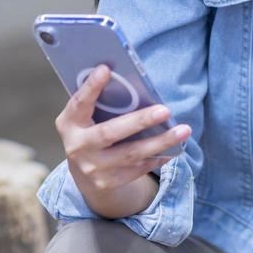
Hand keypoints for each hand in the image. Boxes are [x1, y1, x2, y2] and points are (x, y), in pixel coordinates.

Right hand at [56, 64, 190, 199]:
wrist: (84, 174)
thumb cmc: (91, 131)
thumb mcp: (86, 117)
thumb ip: (100, 102)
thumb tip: (130, 80)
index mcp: (69, 124)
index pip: (79, 103)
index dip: (91, 87)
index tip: (106, 69)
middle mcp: (77, 147)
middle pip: (109, 133)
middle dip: (139, 121)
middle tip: (165, 110)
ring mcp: (92, 168)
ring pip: (131, 154)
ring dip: (160, 142)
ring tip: (184, 130)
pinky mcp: (108, 183)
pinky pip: (138, 169)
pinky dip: (158, 157)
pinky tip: (173, 148)